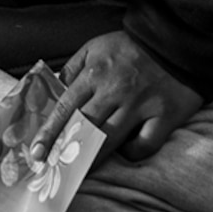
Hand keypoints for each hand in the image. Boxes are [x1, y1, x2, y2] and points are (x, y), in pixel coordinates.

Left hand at [39, 31, 202, 163]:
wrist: (176, 38)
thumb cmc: (131, 47)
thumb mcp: (95, 48)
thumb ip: (73, 69)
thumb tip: (53, 91)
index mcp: (95, 73)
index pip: (65, 108)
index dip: (49, 133)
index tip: (36, 153)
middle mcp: (116, 90)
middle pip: (85, 128)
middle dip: (65, 151)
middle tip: (53, 169)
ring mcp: (141, 104)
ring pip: (110, 140)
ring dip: (93, 159)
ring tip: (80, 172)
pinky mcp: (165, 114)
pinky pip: (144, 144)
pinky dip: (132, 151)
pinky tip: (125, 151)